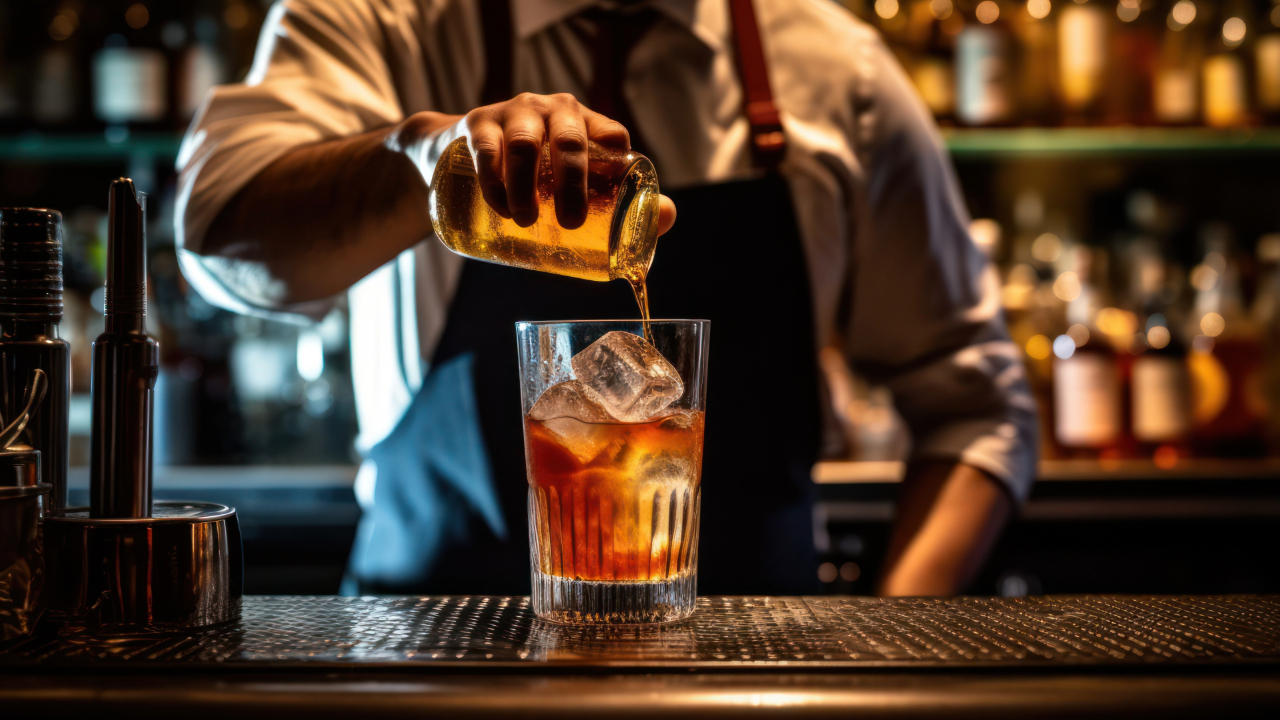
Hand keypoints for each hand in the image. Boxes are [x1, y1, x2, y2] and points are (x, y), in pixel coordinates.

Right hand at [393, 96, 675, 234]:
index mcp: (585, 123)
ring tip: (525, 221)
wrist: (460, 154)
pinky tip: (500, 206)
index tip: (613, 194)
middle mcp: (554, 110)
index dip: (618, 159)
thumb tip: (669, 217)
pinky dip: (494, 180)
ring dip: (527, 185)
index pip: (611, 133)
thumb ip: (620, 200)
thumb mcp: (570, 181)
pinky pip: (487, 148)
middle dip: (573, 183)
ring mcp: (515, 112)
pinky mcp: (478, 123)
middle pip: (570, 141)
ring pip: (526, 144)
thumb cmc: (530, 173)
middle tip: (571, 222)